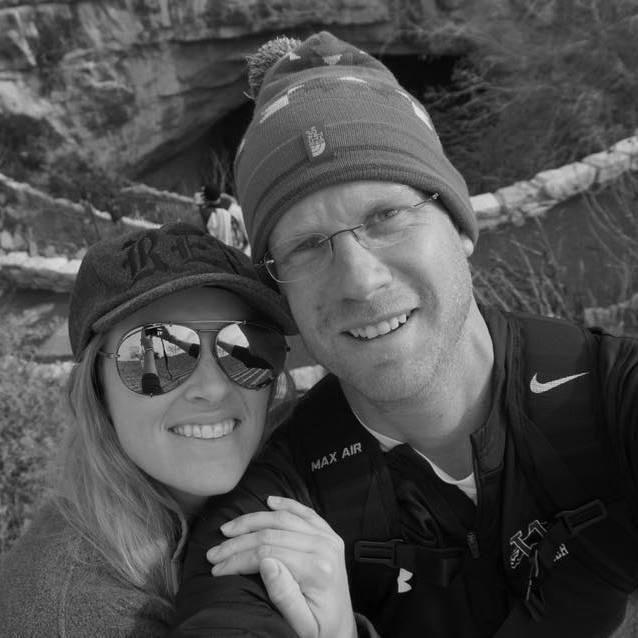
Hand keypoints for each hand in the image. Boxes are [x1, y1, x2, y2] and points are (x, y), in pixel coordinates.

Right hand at [207, 496, 356, 637]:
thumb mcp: (301, 624)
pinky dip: (286, 504)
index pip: (267, 553)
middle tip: (214, 552)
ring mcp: (328, 537)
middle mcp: (325, 547)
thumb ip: (284, 594)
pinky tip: (270, 501)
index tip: (216, 569)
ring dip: (252, 521)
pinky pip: (305, 512)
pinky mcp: (328, 534)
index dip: (238, 559)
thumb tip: (265, 562)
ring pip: (283, 518)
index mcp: (317, 569)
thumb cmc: (319, 630)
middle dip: (238, 542)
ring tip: (228, 529)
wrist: (342, 630)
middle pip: (271, 533)